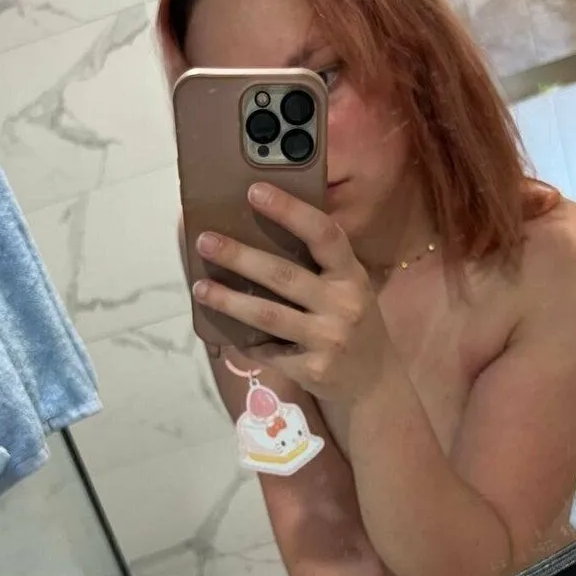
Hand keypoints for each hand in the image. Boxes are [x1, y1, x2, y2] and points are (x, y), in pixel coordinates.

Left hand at [192, 183, 394, 401]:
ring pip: (267, 314)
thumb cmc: (353, 325)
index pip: (324, 234)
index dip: (289, 210)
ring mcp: (329, 339)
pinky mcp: (312, 370)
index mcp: (352, 275)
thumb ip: (319, 267)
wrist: (376, 383)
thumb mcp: (350, 289)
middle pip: (283, 274)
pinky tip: (225, 330)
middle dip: (239, 256)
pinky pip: (267, 351)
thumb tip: (258, 236)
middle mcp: (344, 304)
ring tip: (199, 287)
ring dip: (228, 300)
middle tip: (204, 241)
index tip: (254, 191)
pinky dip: (244, 341)